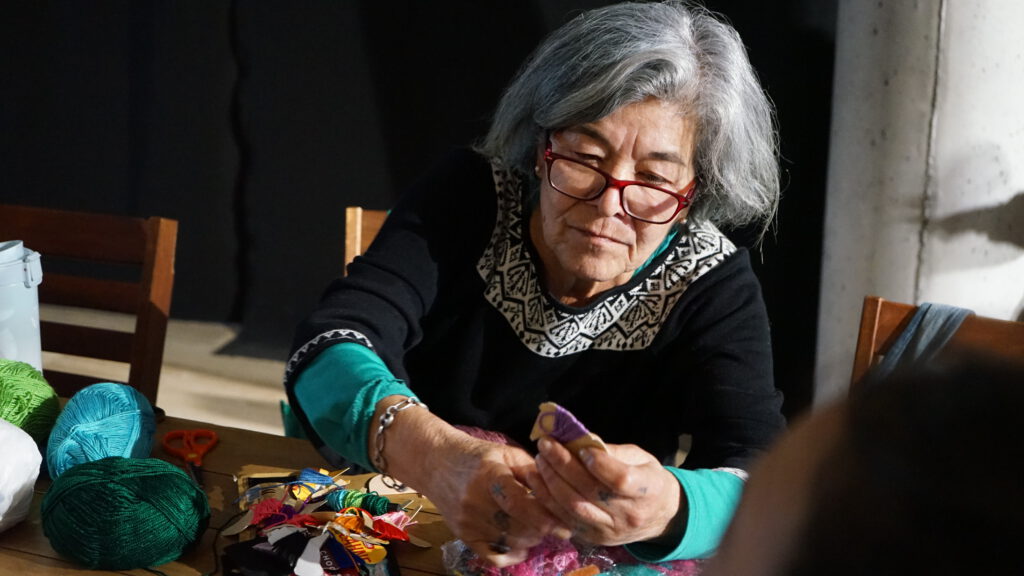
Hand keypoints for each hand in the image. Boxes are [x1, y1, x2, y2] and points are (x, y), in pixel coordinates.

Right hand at [421, 434, 570, 565]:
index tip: (564, 524)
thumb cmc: (476, 455)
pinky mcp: (463, 535)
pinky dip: (512, 556)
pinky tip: (521, 548)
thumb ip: (532, 471)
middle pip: (519, 528)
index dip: (545, 517)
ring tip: (538, 528)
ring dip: (531, 540)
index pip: (520, 504)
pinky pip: (492, 557)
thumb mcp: (506, 452)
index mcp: (489, 475)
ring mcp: (467, 521)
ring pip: (510, 543)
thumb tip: (560, 493)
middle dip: (543, 529)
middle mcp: (475, 501)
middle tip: (555, 524)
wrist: (436, 463)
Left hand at [529, 437, 683, 546]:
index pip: (621, 480)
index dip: (599, 464)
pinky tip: (537, 482)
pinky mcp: (593, 539)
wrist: (659, 517)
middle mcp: (628, 515)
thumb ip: (613, 451)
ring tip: (540, 460)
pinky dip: (547, 501)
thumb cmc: (647, 479)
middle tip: (546, 445)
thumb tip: (579, 440)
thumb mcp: (641, 458)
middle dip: (562, 466)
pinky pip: (564, 521)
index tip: (582, 448)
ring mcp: (609, 531)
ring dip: (550, 483)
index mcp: (647, 490)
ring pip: (573, 509)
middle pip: (589, 492)